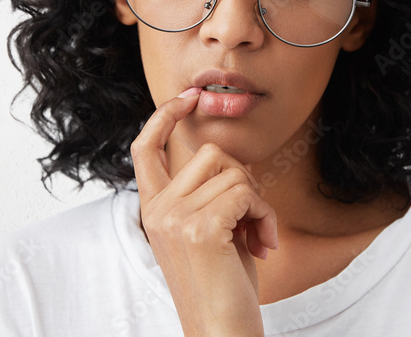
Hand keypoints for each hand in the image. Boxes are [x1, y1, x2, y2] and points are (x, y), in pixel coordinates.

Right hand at [130, 87, 278, 336]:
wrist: (221, 333)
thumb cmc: (222, 287)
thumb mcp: (206, 232)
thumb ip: (204, 195)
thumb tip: (224, 157)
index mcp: (153, 210)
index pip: (144, 148)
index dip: (163, 116)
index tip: (187, 97)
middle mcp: (158, 210)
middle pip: (209, 154)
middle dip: (243, 179)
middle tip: (254, 218)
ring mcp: (175, 217)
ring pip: (233, 172)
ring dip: (259, 202)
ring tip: (259, 237)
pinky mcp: (201, 227)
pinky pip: (247, 192)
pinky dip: (265, 214)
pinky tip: (263, 244)